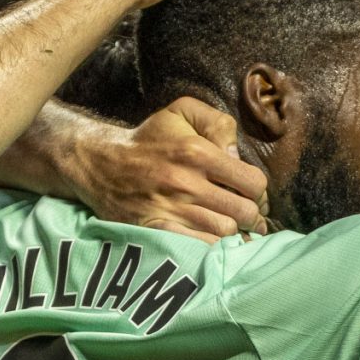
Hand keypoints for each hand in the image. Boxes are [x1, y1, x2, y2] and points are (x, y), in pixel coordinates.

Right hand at [75, 99, 268, 240]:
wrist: (100, 163)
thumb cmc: (148, 139)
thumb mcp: (181, 112)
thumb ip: (217, 123)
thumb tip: (236, 153)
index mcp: (197, 152)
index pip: (252, 182)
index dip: (259, 191)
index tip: (253, 194)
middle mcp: (187, 183)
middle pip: (244, 211)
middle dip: (253, 216)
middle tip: (251, 218)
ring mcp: (171, 209)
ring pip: (225, 232)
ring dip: (236, 234)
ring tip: (235, 230)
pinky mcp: (157, 230)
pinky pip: (200, 247)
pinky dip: (213, 247)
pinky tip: (214, 241)